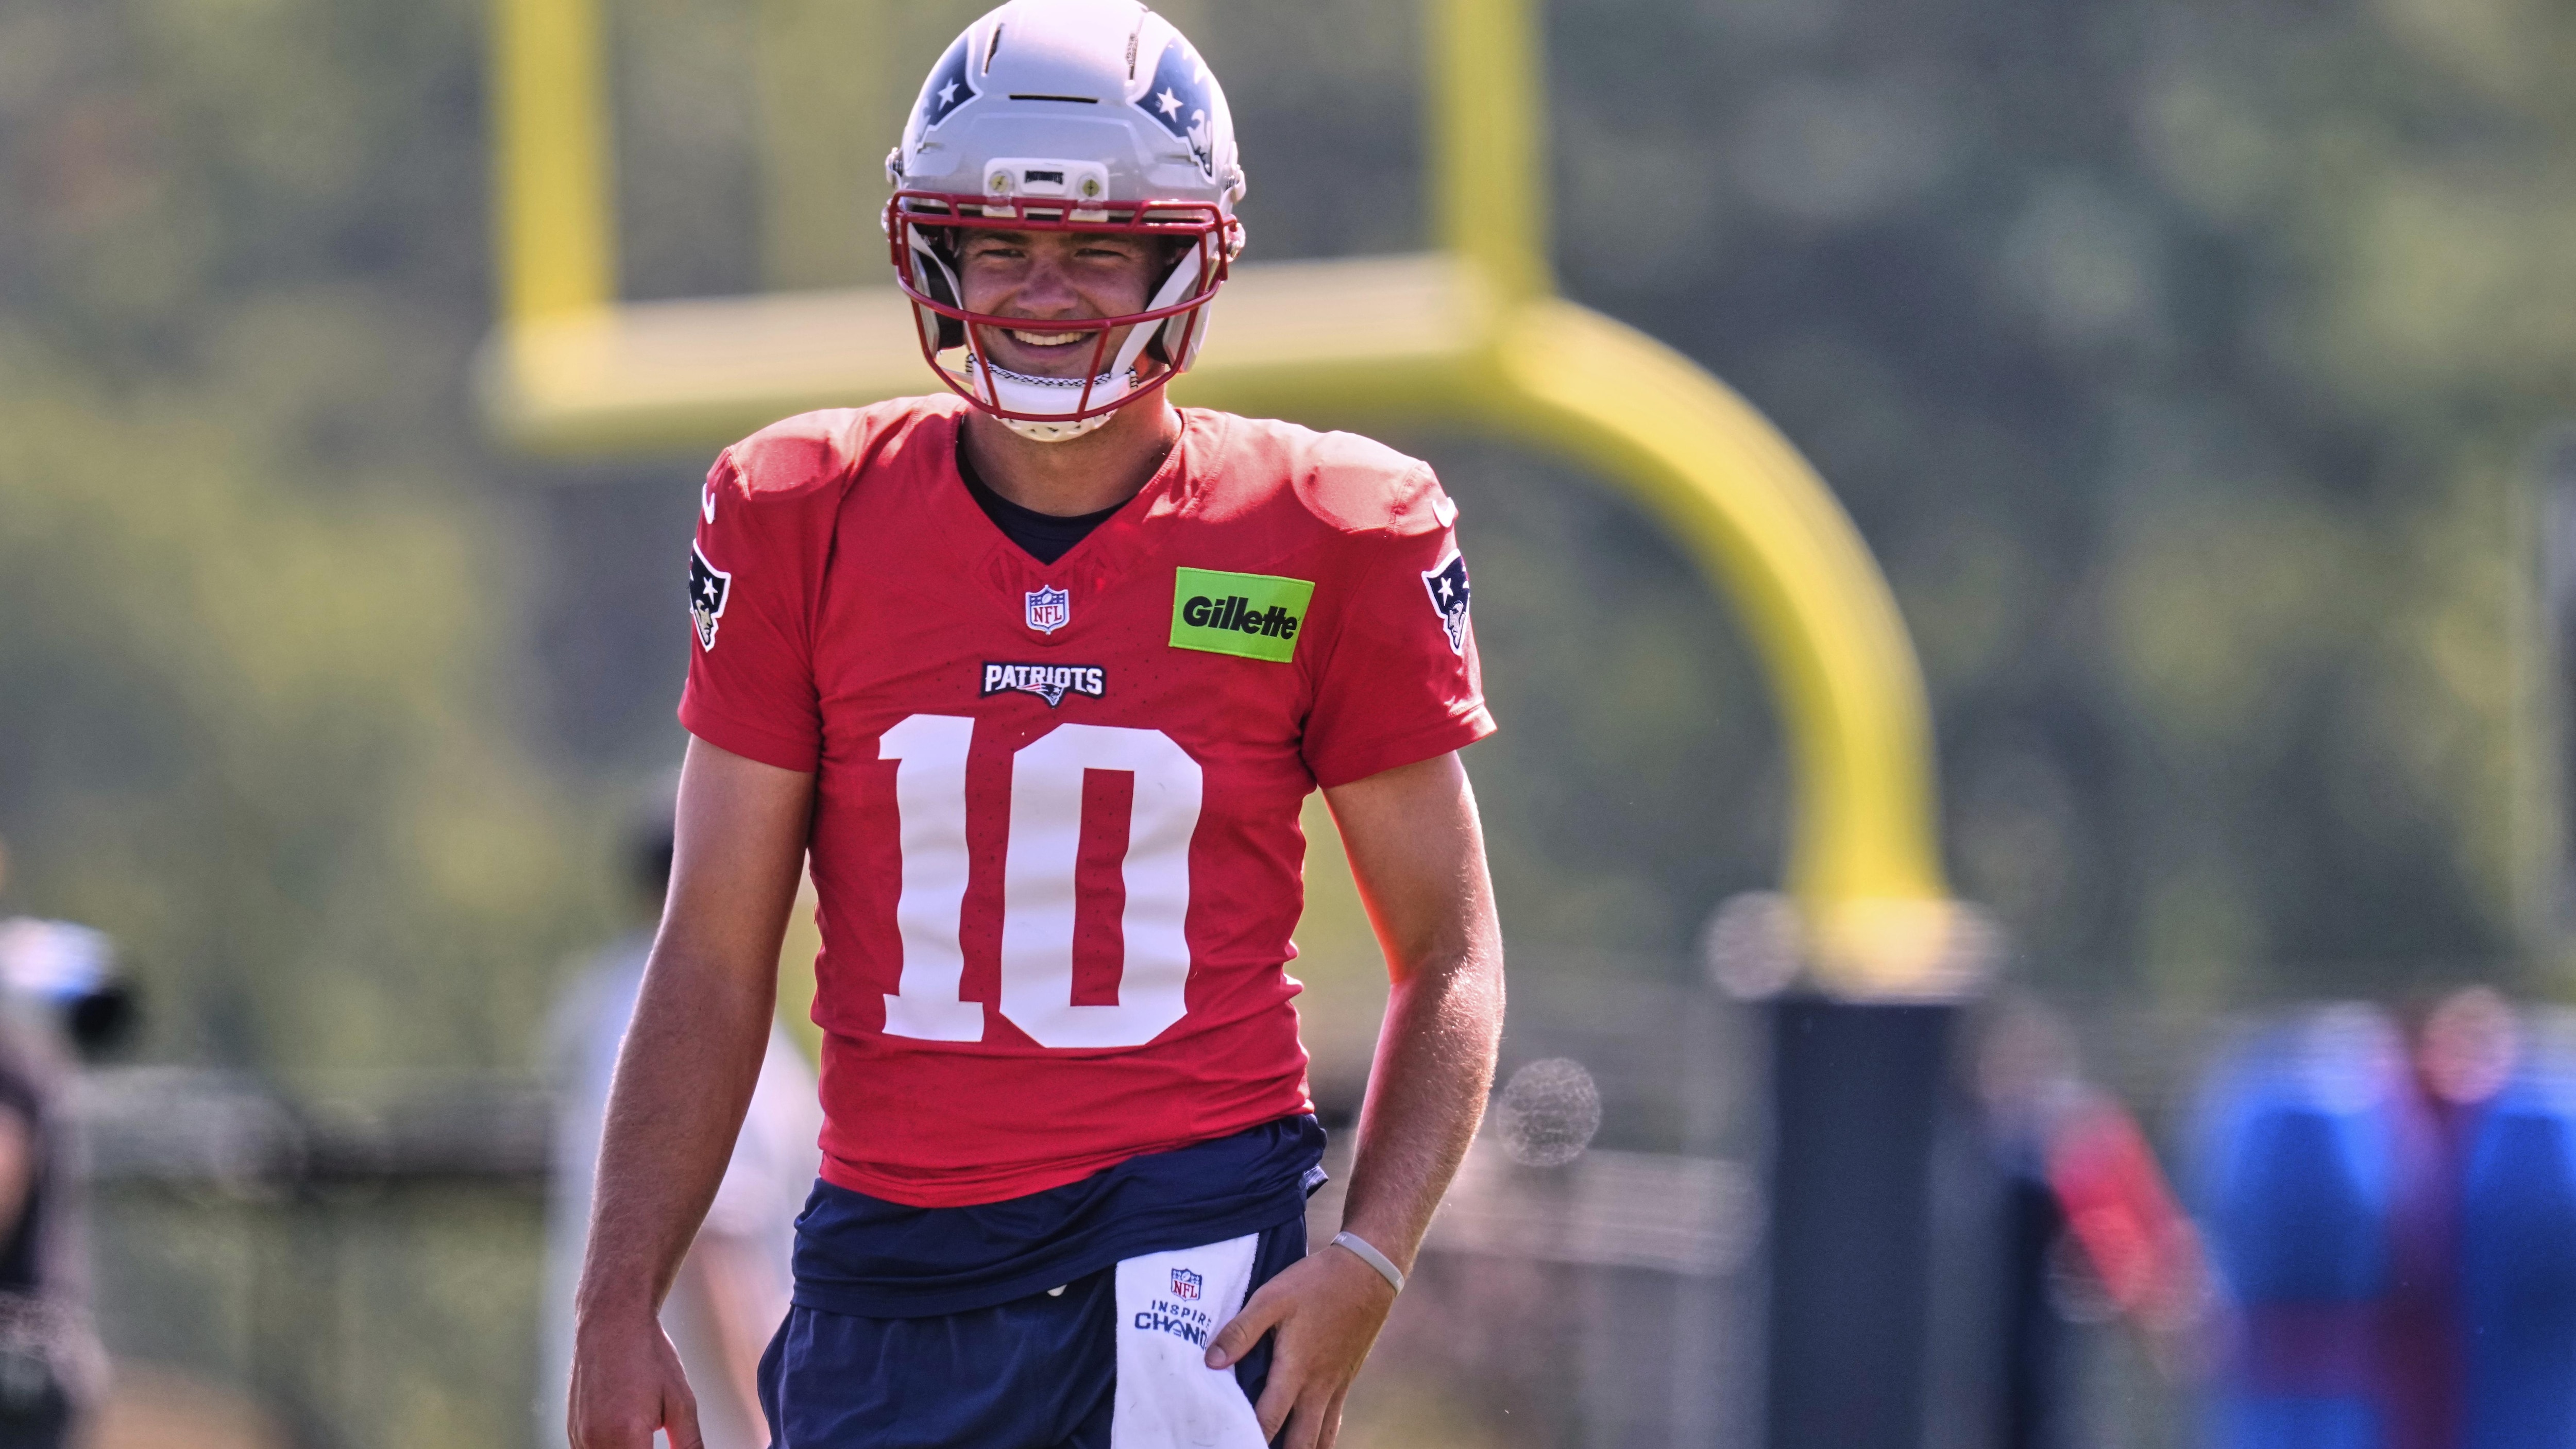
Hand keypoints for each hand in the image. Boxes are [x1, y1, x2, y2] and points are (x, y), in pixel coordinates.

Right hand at [569, 1309, 704, 1448]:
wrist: (612, 1323)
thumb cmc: (648, 1356)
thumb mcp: (681, 1402)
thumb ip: (689, 1444)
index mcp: (624, 1437)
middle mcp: (595, 1442)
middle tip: (654, 1439)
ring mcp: (579, 1439)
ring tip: (646, 1439)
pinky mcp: (573, 1434)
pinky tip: (630, 1440)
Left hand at [1204, 1242, 1399, 1448]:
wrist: (1368, 1272)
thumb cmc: (1316, 1283)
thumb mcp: (1271, 1298)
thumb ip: (1241, 1331)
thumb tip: (1211, 1362)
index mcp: (1295, 1370)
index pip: (1269, 1420)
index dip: (1249, 1439)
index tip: (1231, 1441)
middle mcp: (1317, 1387)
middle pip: (1301, 1443)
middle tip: (1252, 1448)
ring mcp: (1335, 1386)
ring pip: (1321, 1438)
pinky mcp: (1346, 1379)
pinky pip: (1333, 1421)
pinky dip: (1320, 1437)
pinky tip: (1307, 1437)